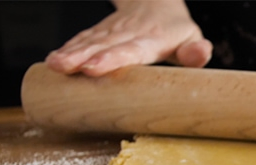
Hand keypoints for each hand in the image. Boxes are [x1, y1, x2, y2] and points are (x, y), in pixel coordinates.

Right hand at [45, 0, 211, 75]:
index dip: (112, 59)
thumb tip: (201, 53)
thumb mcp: (192, 37)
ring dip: (71, 53)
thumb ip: (196, 50)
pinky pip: (82, 40)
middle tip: (67, 68)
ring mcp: (111, 32)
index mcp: (151, 39)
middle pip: (104, 46)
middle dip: (83, 57)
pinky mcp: (100, 33)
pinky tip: (54, 61)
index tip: (95, 68)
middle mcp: (128, 33)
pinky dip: (68, 49)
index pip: (130, 50)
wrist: (155, 3)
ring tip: (55, 65)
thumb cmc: (175, 30)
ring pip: (89, 42)